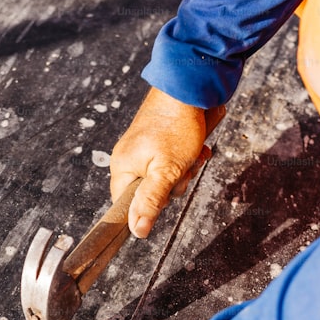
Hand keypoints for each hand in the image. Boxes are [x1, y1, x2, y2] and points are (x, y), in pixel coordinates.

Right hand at [110, 87, 224, 237]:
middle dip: (173, 185)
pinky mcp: (158, 141)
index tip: (165, 193)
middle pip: (150, 193)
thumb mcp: (165, 172)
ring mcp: (144, 149)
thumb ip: (150, 203)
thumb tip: (136, 231)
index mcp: (123, 167)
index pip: (127, 205)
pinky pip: (172, 162)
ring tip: (191, 155)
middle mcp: (129, 159)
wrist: (188, 87)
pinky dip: (187, 159)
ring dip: (184, 171)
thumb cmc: (176, 127)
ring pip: (165, 178)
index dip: (148, 206)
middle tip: (182, 169)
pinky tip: (196, 149)